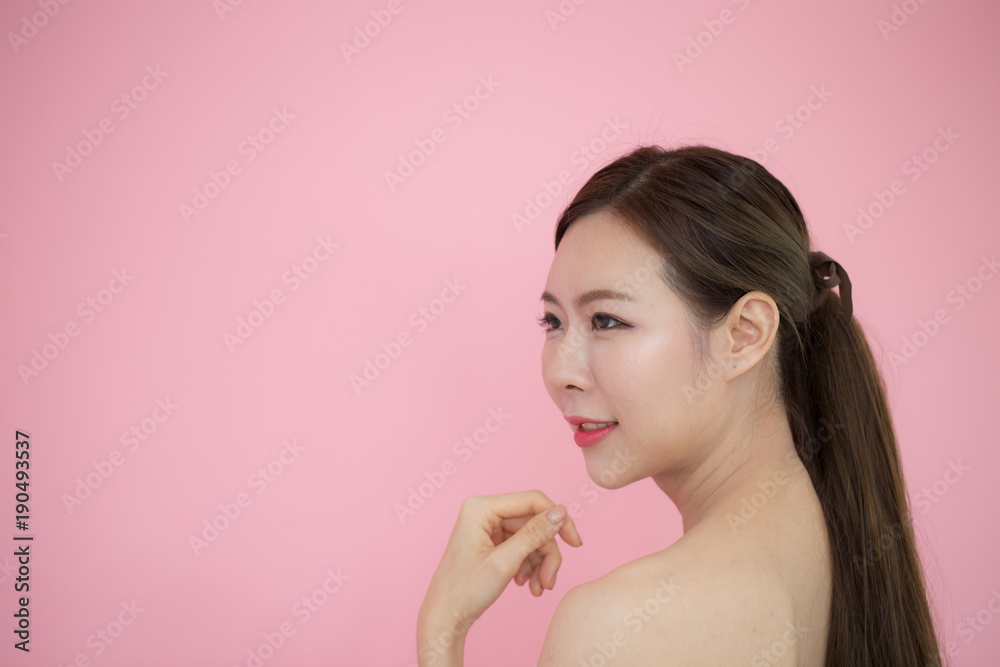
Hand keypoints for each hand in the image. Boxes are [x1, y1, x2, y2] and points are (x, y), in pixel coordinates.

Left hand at [417, 490, 582, 654]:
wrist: (445, 617)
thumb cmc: (465, 590)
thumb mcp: (505, 562)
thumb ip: (534, 534)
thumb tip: (561, 512)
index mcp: (481, 508)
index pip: (532, 501)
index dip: (558, 520)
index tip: (575, 543)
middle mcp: (484, 511)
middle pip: (534, 523)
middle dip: (546, 553)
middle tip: (550, 581)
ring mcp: (488, 526)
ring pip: (531, 536)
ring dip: (540, 563)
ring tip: (538, 588)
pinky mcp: (492, 540)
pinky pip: (522, 546)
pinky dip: (530, 566)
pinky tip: (527, 585)